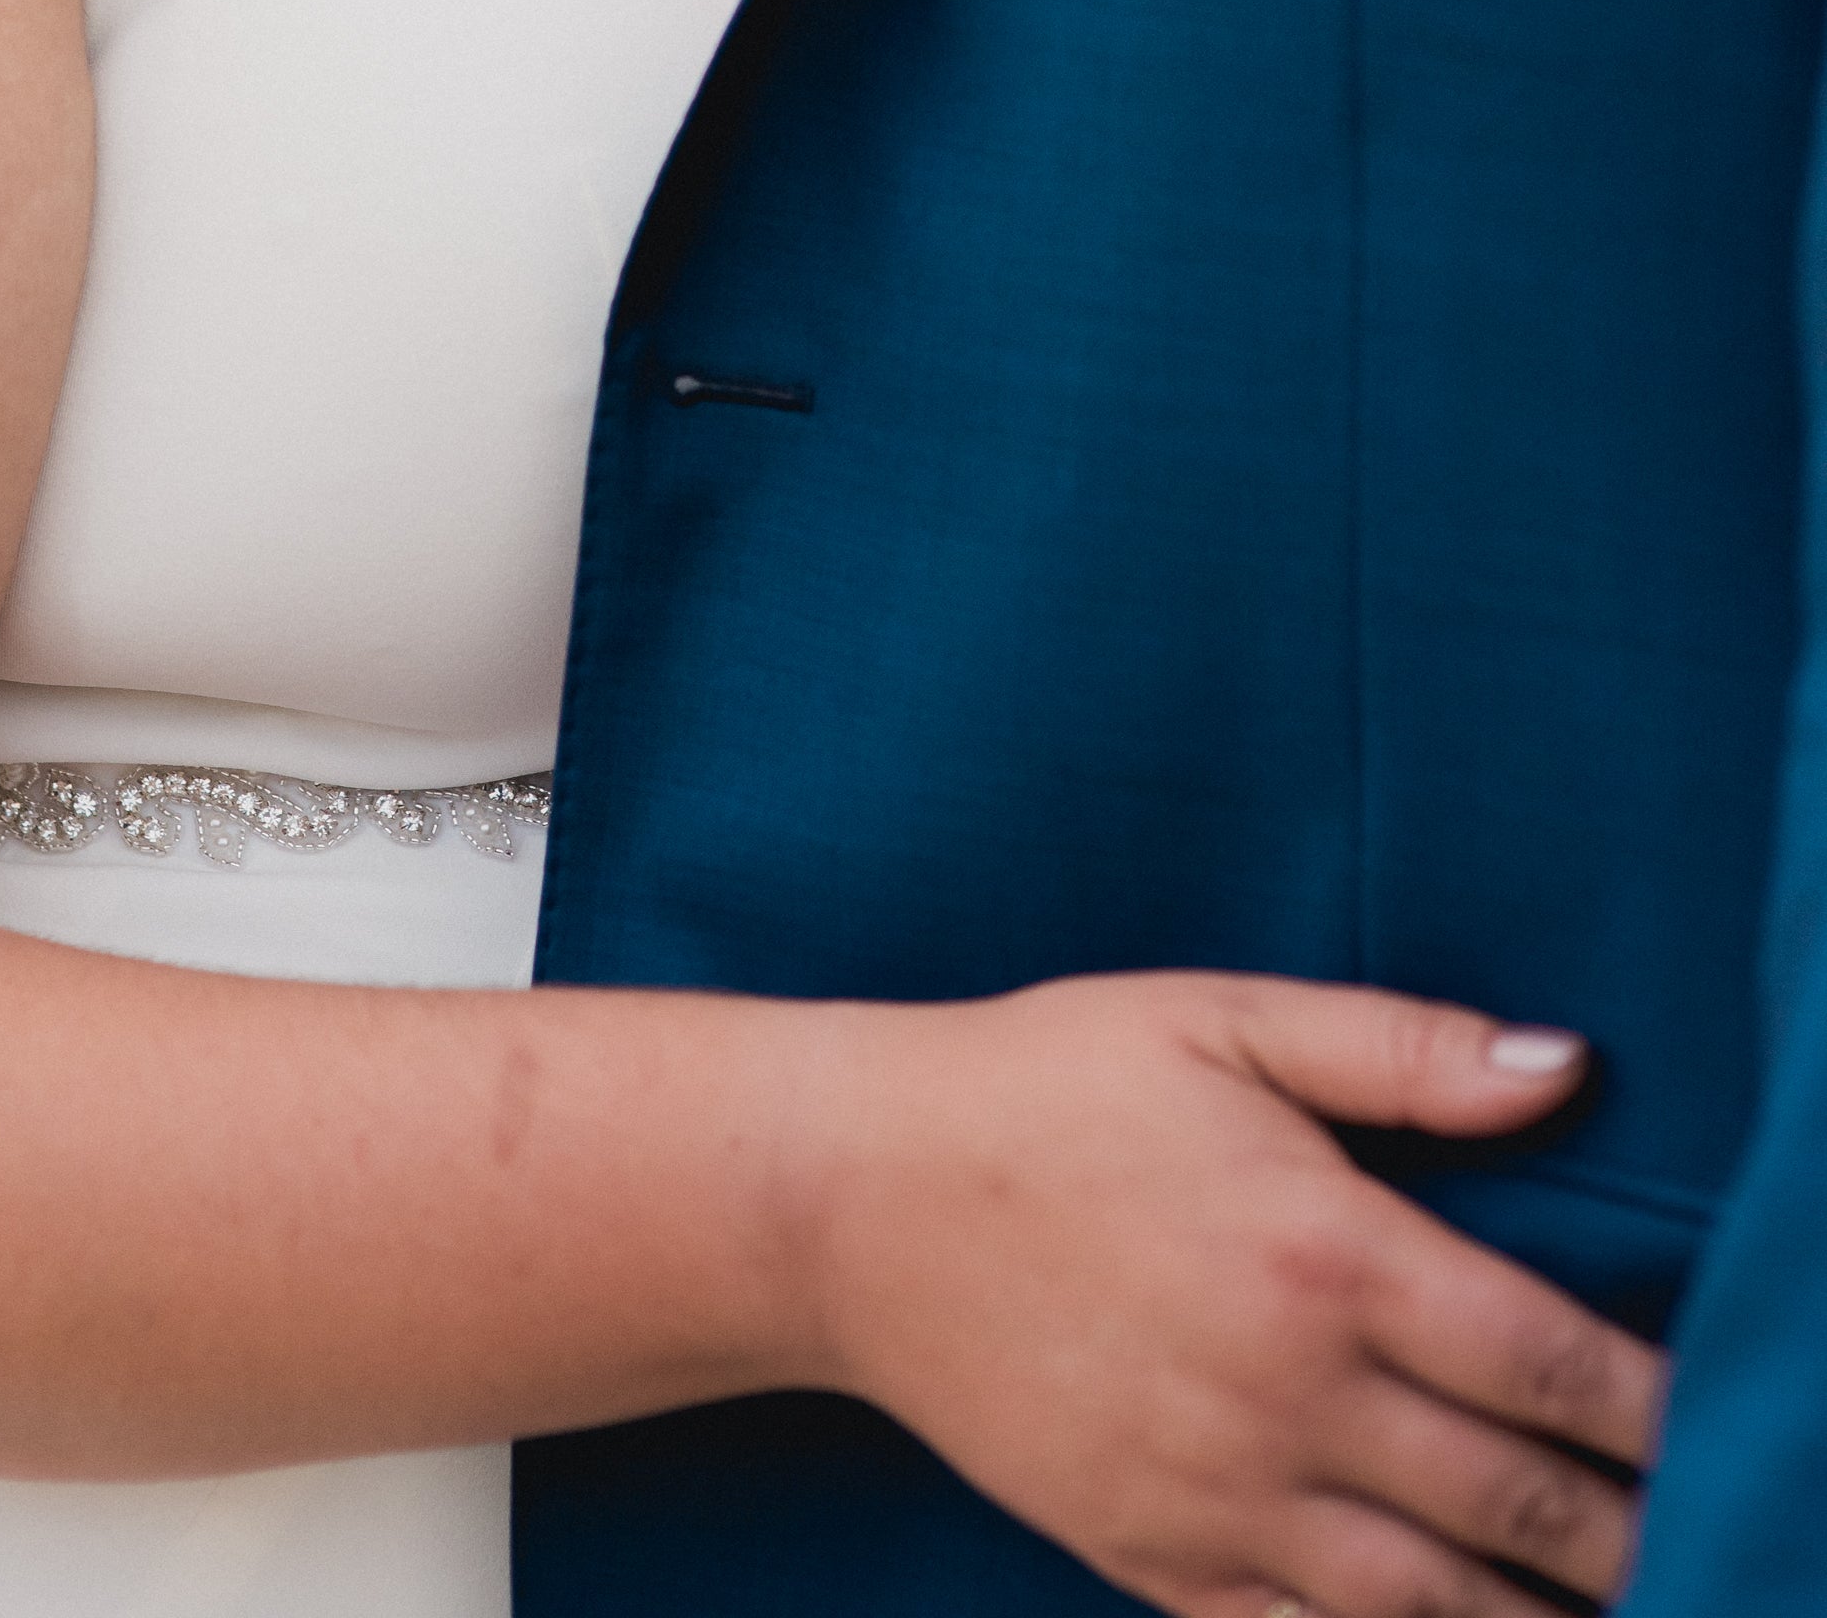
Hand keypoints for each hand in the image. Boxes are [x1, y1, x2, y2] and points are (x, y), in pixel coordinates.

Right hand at [806, 973, 1667, 1617]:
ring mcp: (1225, 1498)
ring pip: (1442, 1615)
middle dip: (1640, 1537)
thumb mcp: (1220, 1017)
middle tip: (1715, 1539)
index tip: (1722, 1420)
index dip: (1663, 1409)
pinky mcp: (1158, 1563)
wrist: (851, 1198)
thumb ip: (1404, 1049)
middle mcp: (1293, 1396)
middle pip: (1526, 1510)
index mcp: (1329, 1252)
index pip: (1555, 1365)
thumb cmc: (1047, 1084)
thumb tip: (1570, 1067)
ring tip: (1625, 1611)